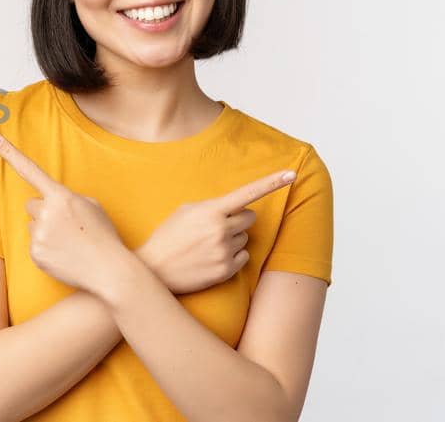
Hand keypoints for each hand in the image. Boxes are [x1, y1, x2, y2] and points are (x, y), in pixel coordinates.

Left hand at [0, 132, 131, 295]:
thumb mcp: (91, 206)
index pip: (30, 170)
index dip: (9, 152)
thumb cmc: (102, 235)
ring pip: (32, 225)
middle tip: (67, 226)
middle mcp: (46, 213)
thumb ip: (66, 198)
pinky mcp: (35, 253)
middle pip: (31, 205)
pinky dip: (45, 248)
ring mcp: (39, 234)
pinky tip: (63, 254)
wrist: (108, 270)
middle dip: (44, 212)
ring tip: (68, 242)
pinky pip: (33, 244)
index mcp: (61, 196)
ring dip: (45, 230)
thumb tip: (48, 202)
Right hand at [136, 169, 296, 293]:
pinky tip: (212, 258)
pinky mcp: (226, 270)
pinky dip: (232, 256)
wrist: (153, 269)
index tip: (291, 174)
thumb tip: (234, 208)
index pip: (247, 193)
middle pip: (250, 217)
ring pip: (246, 238)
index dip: (272, 182)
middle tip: (218, 226)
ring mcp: (224, 251)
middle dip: (239, 219)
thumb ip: (211, 206)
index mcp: (210, 211)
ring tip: (208, 245)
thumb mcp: (184, 212)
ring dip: (232, 239)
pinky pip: (244, 257)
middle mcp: (221, 230)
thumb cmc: (167, 237)